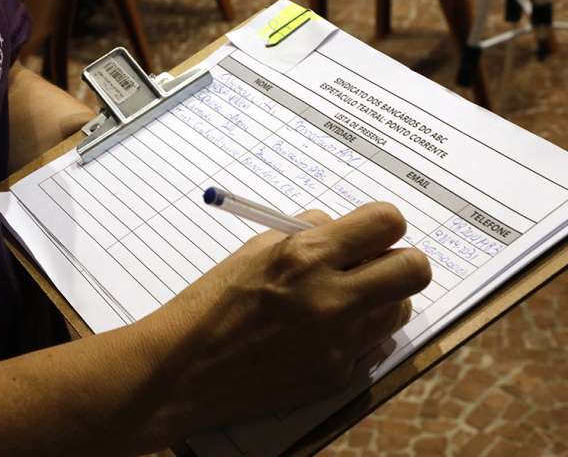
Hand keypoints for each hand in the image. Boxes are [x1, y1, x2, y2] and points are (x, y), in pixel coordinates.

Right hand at [140, 202, 431, 437]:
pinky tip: (321, 334)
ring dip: (380, 299)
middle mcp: (332, 298)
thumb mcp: (253, 250)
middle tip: (373, 265)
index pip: (387, 223)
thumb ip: (306, 235)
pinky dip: (357, 335)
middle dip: (399, 261)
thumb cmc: (211, 304)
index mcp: (306, 256)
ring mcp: (339, 343)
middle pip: (414, 269)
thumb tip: (341, 229)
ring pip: (400, 310)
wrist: (185, 371)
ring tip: (343, 301)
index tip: (370, 232)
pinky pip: (372, 346)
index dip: (383, 224)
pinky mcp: (336, 377)